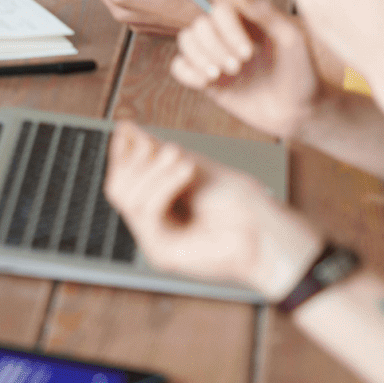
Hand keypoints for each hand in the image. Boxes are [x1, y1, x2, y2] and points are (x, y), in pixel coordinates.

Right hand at [104, 121, 323, 298]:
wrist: (266, 231)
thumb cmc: (241, 203)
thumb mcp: (192, 165)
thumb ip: (156, 151)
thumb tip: (128, 130)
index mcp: (159, 204)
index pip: (122, 178)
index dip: (120, 153)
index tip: (126, 129)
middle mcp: (153, 224)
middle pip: (116, 187)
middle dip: (136, 160)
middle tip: (173, 149)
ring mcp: (154, 240)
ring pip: (125, 197)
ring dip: (154, 170)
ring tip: (182, 157)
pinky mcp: (160, 253)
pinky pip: (144, 212)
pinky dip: (163, 185)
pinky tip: (185, 172)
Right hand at [171, 0, 320, 139]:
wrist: (299, 113)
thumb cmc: (302, 73)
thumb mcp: (291, 39)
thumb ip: (265, 13)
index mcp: (246, 21)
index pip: (219, 8)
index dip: (227, 27)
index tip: (250, 50)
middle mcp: (227, 35)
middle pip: (199, 24)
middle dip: (214, 46)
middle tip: (238, 66)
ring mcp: (215, 57)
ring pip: (186, 41)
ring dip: (199, 57)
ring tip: (220, 74)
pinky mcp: (207, 80)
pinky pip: (179, 67)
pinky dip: (186, 72)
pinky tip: (206, 82)